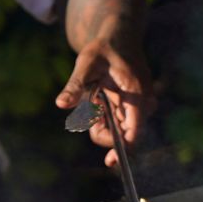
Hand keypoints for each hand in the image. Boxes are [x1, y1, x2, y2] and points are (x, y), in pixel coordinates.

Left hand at [56, 38, 154, 169]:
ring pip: (116, 130)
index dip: (124, 149)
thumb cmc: (104, 49)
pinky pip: (115, 123)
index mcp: (136, 94)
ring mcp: (138, 108)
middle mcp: (142, 104)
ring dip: (99, 120)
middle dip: (100, 127)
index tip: (110, 162)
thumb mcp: (86, 63)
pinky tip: (98, 97)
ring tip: (94, 94)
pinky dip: (101, 116)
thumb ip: (75, 85)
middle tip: (89, 104)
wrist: (119, 38)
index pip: (134, 130)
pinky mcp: (132, 109)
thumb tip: (61, 104)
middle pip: (121, 134)